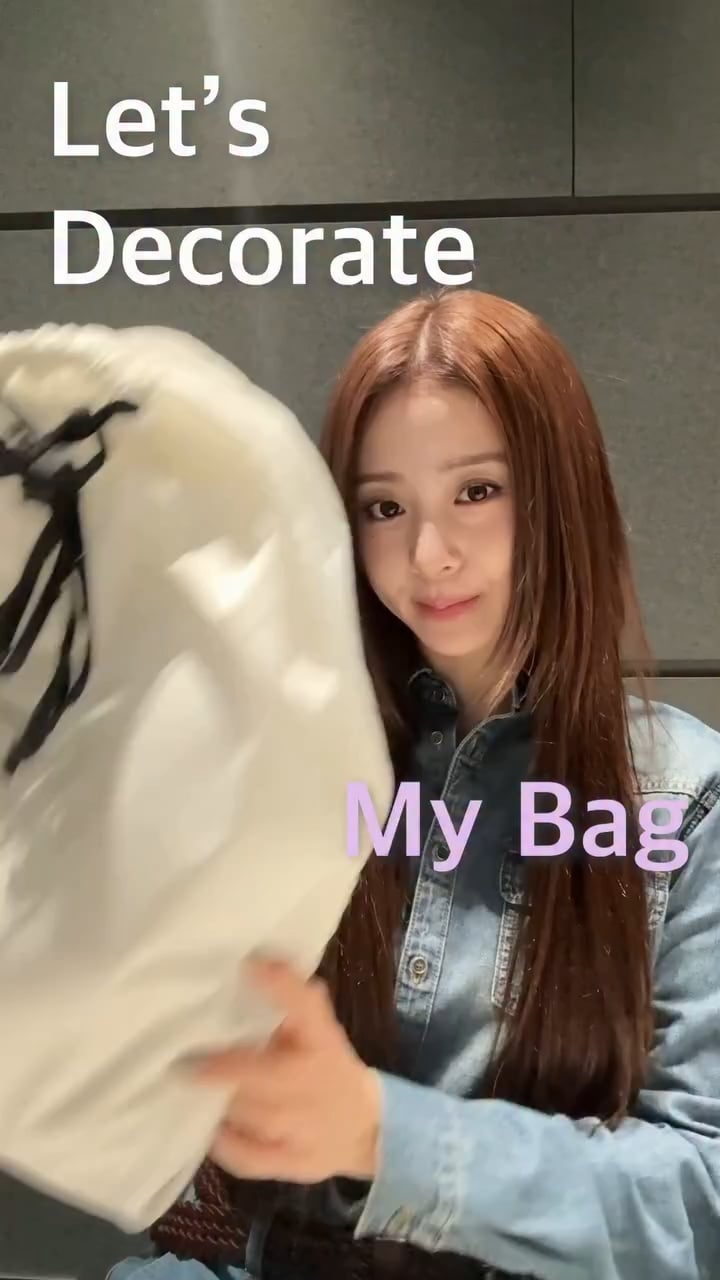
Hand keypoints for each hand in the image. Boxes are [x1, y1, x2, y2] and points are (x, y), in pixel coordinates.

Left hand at [192, 956, 380, 1183]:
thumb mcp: (320, 1033)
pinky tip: (211, 1130)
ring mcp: (302, 1128)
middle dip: (223, 1066)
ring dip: (221, 1101)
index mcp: (323, 1043)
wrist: (367, 1129)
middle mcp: (313, 1085)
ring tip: (189, 1089)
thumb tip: (260, 963)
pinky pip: (249, 1158)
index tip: (249, 964)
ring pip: (251, 1114)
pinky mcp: (291, 1162)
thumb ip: (294, 1006)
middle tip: (185, 1060)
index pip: (307, 1009)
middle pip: (263, 1074)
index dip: (282, 985)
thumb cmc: (331, 1069)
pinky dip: (226, 1145)